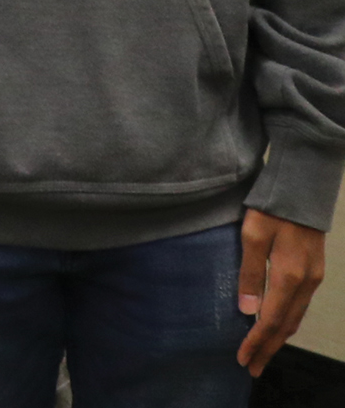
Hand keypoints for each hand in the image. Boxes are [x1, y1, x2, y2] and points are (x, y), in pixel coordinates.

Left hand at [239, 207, 325, 372]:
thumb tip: (247, 310)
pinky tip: (278, 324)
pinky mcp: (314, 271)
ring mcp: (312, 278)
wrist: (302, 189)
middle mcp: (305, 283)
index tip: (243, 359)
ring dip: (279, 337)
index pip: (269, 321)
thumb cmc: (272, 208)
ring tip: (263, 352)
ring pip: (295, 317)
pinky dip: (287, 321)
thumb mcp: (252, 235)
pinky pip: (300, 305)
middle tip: (253, 367)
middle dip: (269, 348)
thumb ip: (250, 272)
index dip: (256, 342)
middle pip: (286, 325)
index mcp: (288, 277)